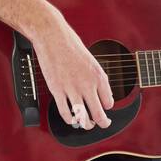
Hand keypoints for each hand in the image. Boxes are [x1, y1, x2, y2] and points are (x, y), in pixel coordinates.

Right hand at [32, 12, 114, 128]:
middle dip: (102, 123)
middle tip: (102, 124)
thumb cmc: (70, 45)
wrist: (52, 36)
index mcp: (98, 76)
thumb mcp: (91, 60)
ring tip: (86, 124)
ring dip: (86, 125)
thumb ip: (97, 77)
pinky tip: (71, 120)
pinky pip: (65, 112)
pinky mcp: (57, 90)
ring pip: (82, 117)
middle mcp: (87, 84)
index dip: (107, 107)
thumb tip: (103, 92)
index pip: (109, 102)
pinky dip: (69, 120)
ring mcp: (72, 89)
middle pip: (99, 114)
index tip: (104, 107)